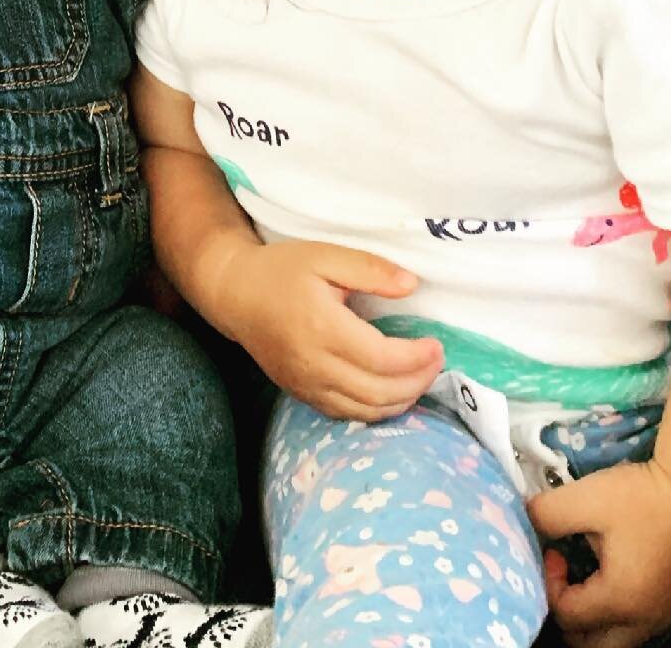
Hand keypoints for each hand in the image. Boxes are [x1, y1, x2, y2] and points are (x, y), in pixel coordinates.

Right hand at [209, 238, 442, 419]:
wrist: (234, 293)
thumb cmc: (280, 270)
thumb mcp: (324, 255)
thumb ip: (369, 269)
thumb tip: (411, 285)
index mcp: (323, 327)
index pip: (383, 358)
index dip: (417, 358)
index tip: (436, 345)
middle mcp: (314, 364)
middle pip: (379, 392)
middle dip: (417, 382)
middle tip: (435, 362)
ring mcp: (306, 384)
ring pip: (365, 410)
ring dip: (401, 400)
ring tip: (419, 378)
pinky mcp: (301, 393)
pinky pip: (345, 414)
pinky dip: (375, 410)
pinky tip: (390, 392)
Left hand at [529, 458, 670, 647]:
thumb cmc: (640, 497)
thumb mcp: (583, 500)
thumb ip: (545, 515)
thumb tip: (524, 523)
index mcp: (621, 602)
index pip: (567, 616)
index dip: (548, 583)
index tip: (553, 550)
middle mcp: (645, 621)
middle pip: (591, 644)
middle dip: (567, 615)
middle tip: (561, 575)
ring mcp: (662, 615)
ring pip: (614, 638)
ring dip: (590, 616)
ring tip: (582, 573)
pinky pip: (633, 625)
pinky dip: (611, 611)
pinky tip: (605, 573)